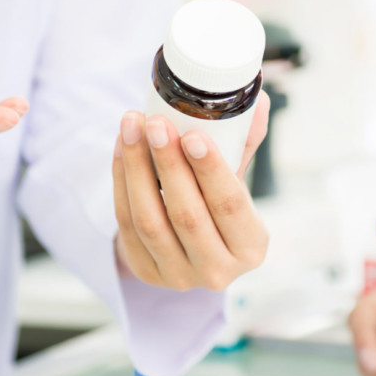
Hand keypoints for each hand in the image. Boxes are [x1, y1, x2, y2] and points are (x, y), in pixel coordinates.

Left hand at [112, 91, 269, 291]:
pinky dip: (121, 181)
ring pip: (150, 220)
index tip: (193, 134)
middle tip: (155, 123)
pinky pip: (126, 223)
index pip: (230, 205)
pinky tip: (121, 147)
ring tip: (132, 127)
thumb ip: (242, 144)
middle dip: (168, 164)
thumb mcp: (235, 180)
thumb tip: (255, 99)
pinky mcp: (145, 272)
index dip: (211, 170)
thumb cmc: (214, 205)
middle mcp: (217, 271)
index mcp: (250, 246)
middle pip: (187, 215)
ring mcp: (178, 276)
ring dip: (136, 168)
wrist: (185, 246)